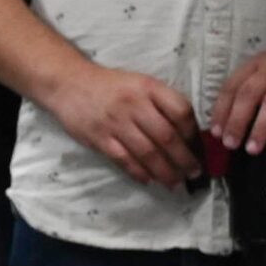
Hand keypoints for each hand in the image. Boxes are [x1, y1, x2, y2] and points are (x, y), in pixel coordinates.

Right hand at [48, 64, 200, 186]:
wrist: (68, 83)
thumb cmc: (110, 85)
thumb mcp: (140, 83)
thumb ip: (161, 103)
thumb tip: (186, 133)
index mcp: (148, 88)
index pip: (180, 111)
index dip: (193, 133)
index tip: (197, 146)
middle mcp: (133, 104)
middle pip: (167, 137)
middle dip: (184, 159)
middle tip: (194, 173)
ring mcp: (115, 122)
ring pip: (147, 153)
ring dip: (165, 171)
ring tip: (175, 182)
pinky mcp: (99, 138)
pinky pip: (124, 160)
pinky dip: (139, 172)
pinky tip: (149, 180)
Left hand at [209, 41, 265, 151]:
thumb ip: (250, 87)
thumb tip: (227, 121)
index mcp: (257, 63)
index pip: (232, 86)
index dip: (221, 110)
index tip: (215, 132)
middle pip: (249, 95)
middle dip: (237, 121)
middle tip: (230, 144)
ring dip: (261, 127)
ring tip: (252, 148)